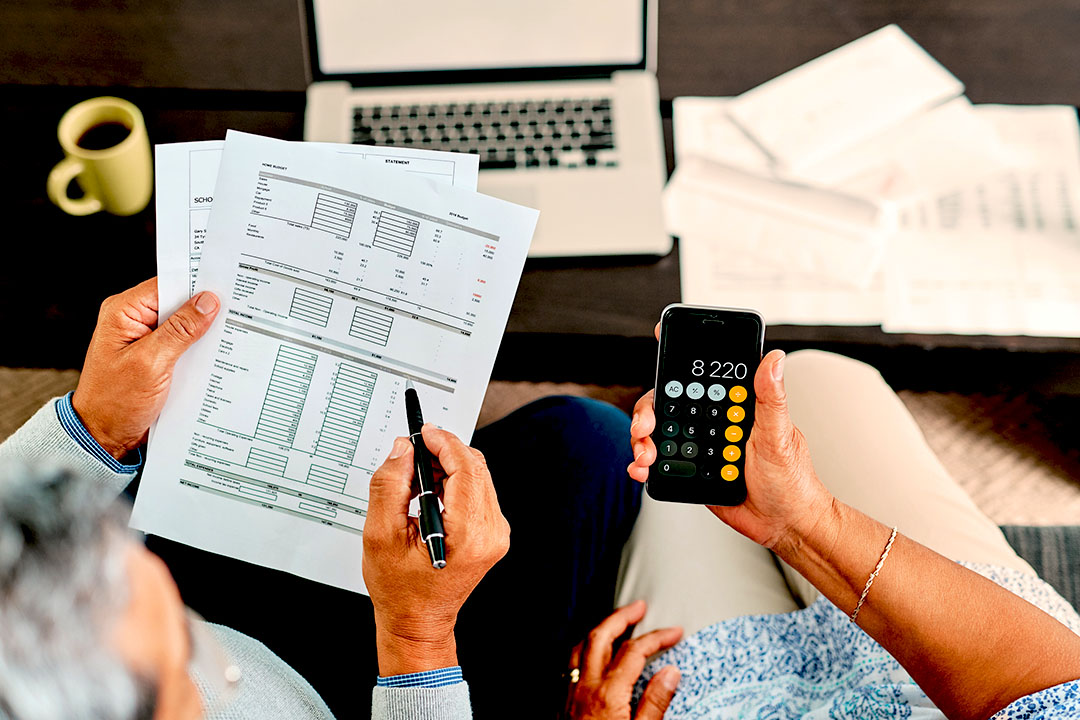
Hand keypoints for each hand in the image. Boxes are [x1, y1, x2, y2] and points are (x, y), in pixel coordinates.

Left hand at [71, 278, 219, 458]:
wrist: (104, 436)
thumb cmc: (115, 402)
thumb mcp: (151, 363)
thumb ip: (180, 330)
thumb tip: (207, 302)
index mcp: (123, 312)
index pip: (166, 284)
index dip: (196, 284)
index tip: (226, 287)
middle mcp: (133, 320)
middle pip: (177, 303)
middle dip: (204, 310)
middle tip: (234, 313)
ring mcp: (145, 339)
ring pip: (183, 325)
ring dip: (203, 333)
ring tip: (227, 335)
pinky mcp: (156, 357)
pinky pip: (183, 344)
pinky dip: (198, 349)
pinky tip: (214, 355)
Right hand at [363, 424, 509, 675]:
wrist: (418, 623)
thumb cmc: (400, 589)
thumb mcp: (381, 534)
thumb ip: (390, 485)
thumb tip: (403, 450)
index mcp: (468, 533)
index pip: (466, 467)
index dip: (443, 442)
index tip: (423, 432)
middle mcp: (490, 532)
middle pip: (475, 468)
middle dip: (444, 452)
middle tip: (413, 452)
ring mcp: (496, 534)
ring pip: (478, 477)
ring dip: (449, 467)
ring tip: (416, 477)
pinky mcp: (493, 534)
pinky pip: (478, 492)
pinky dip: (455, 483)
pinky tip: (431, 493)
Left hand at [567, 601, 681, 719]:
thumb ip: (655, 703)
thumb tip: (671, 673)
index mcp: (608, 693)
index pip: (634, 652)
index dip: (657, 637)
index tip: (673, 633)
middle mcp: (586, 687)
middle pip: (601, 637)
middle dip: (621, 617)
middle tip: (638, 607)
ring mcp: (570, 693)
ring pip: (581, 646)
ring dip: (600, 629)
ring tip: (615, 622)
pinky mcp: (562, 702)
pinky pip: (571, 663)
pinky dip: (584, 648)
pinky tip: (592, 652)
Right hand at [627, 326, 831, 548]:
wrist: (783, 524)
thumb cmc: (791, 480)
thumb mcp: (780, 436)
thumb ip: (771, 398)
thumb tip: (773, 359)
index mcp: (735, 406)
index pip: (703, 376)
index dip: (680, 359)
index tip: (662, 342)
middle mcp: (714, 422)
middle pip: (670, 403)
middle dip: (649, 411)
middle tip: (645, 426)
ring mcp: (701, 446)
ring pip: (661, 432)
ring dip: (643, 439)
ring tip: (644, 455)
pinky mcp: (691, 472)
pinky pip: (661, 462)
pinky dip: (644, 463)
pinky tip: (641, 468)